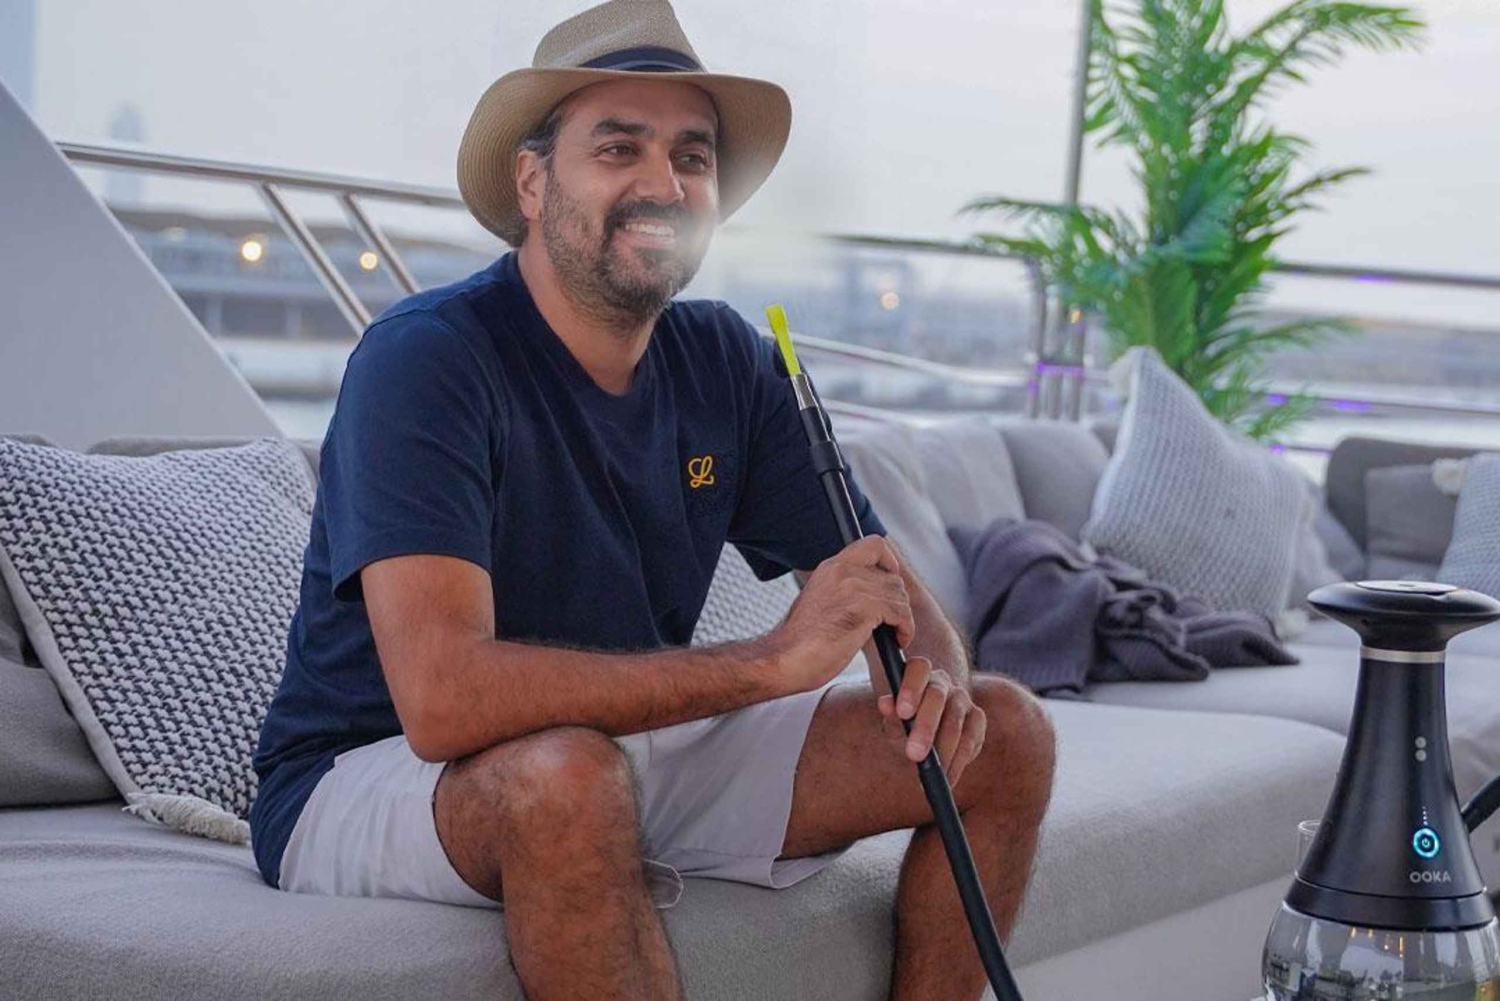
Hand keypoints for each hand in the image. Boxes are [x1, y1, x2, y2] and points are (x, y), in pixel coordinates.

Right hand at [773, 535, 914, 694]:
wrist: (785, 659)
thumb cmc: (801, 642)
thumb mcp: (822, 601)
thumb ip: (844, 589)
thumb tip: (873, 594)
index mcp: (831, 566)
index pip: (874, 544)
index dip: (889, 562)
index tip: (890, 583)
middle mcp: (842, 570)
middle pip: (893, 576)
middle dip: (898, 601)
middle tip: (892, 622)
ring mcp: (852, 587)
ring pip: (899, 596)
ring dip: (903, 618)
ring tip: (894, 635)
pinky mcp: (863, 608)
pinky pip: (901, 613)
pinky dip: (905, 628)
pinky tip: (897, 641)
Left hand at [876, 657, 986, 785]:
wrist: (927, 730)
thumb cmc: (906, 722)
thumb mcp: (894, 719)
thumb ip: (892, 713)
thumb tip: (885, 704)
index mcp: (919, 673)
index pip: (918, 668)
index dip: (911, 688)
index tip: (903, 712)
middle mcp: (943, 682)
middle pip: (937, 698)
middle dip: (925, 727)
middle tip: (913, 754)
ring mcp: (963, 699)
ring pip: (955, 723)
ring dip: (943, 751)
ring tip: (931, 773)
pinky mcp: (978, 719)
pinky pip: (971, 740)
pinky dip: (958, 762)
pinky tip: (947, 777)